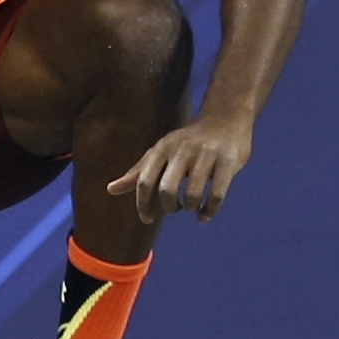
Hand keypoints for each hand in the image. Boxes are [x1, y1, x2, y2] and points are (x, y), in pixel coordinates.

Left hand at [107, 115, 252, 223]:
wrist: (225, 119)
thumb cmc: (188, 142)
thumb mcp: (161, 152)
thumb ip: (138, 172)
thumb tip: (110, 190)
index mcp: (163, 148)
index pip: (144, 182)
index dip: (143, 205)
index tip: (147, 219)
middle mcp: (183, 149)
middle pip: (167, 189)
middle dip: (169, 206)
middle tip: (174, 208)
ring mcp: (207, 155)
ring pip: (193, 194)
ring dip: (190, 207)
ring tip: (192, 207)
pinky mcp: (228, 161)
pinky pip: (217, 194)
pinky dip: (209, 210)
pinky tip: (204, 215)